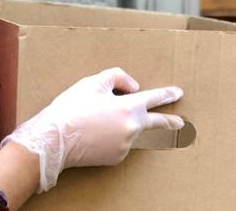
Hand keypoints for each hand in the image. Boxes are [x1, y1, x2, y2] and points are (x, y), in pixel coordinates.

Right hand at [0, 67, 184, 192]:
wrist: (54, 139)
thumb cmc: (72, 108)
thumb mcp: (93, 83)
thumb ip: (118, 77)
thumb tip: (134, 87)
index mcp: (129, 107)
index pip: (154, 98)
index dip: (167, 94)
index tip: (177, 93)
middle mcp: (132, 128)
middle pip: (157, 124)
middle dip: (170, 122)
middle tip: (181, 123)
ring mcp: (125, 146)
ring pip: (131, 132)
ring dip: (123, 126)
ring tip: (98, 121)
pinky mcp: (115, 158)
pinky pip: (120, 144)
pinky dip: (112, 138)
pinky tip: (95, 134)